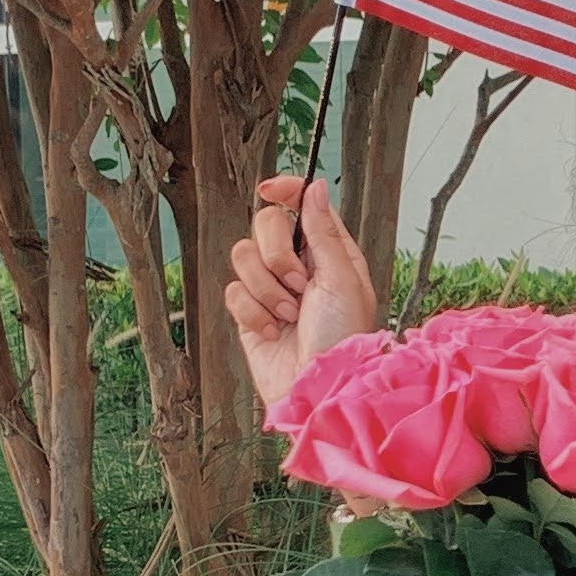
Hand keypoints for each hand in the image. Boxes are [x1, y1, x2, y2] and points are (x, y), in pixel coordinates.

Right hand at [224, 177, 381, 418]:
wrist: (317, 388)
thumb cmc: (342, 339)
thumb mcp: (342, 278)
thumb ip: (323, 230)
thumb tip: (315, 186)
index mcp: (328, 252)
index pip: (300, 205)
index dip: (285, 191)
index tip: (269, 189)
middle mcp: (298, 266)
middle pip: (265, 226)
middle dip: (277, 256)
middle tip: (298, 285)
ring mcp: (271, 288)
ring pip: (243, 257)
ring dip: (266, 290)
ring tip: (289, 316)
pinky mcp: (249, 312)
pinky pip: (233, 292)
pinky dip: (252, 313)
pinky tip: (272, 331)